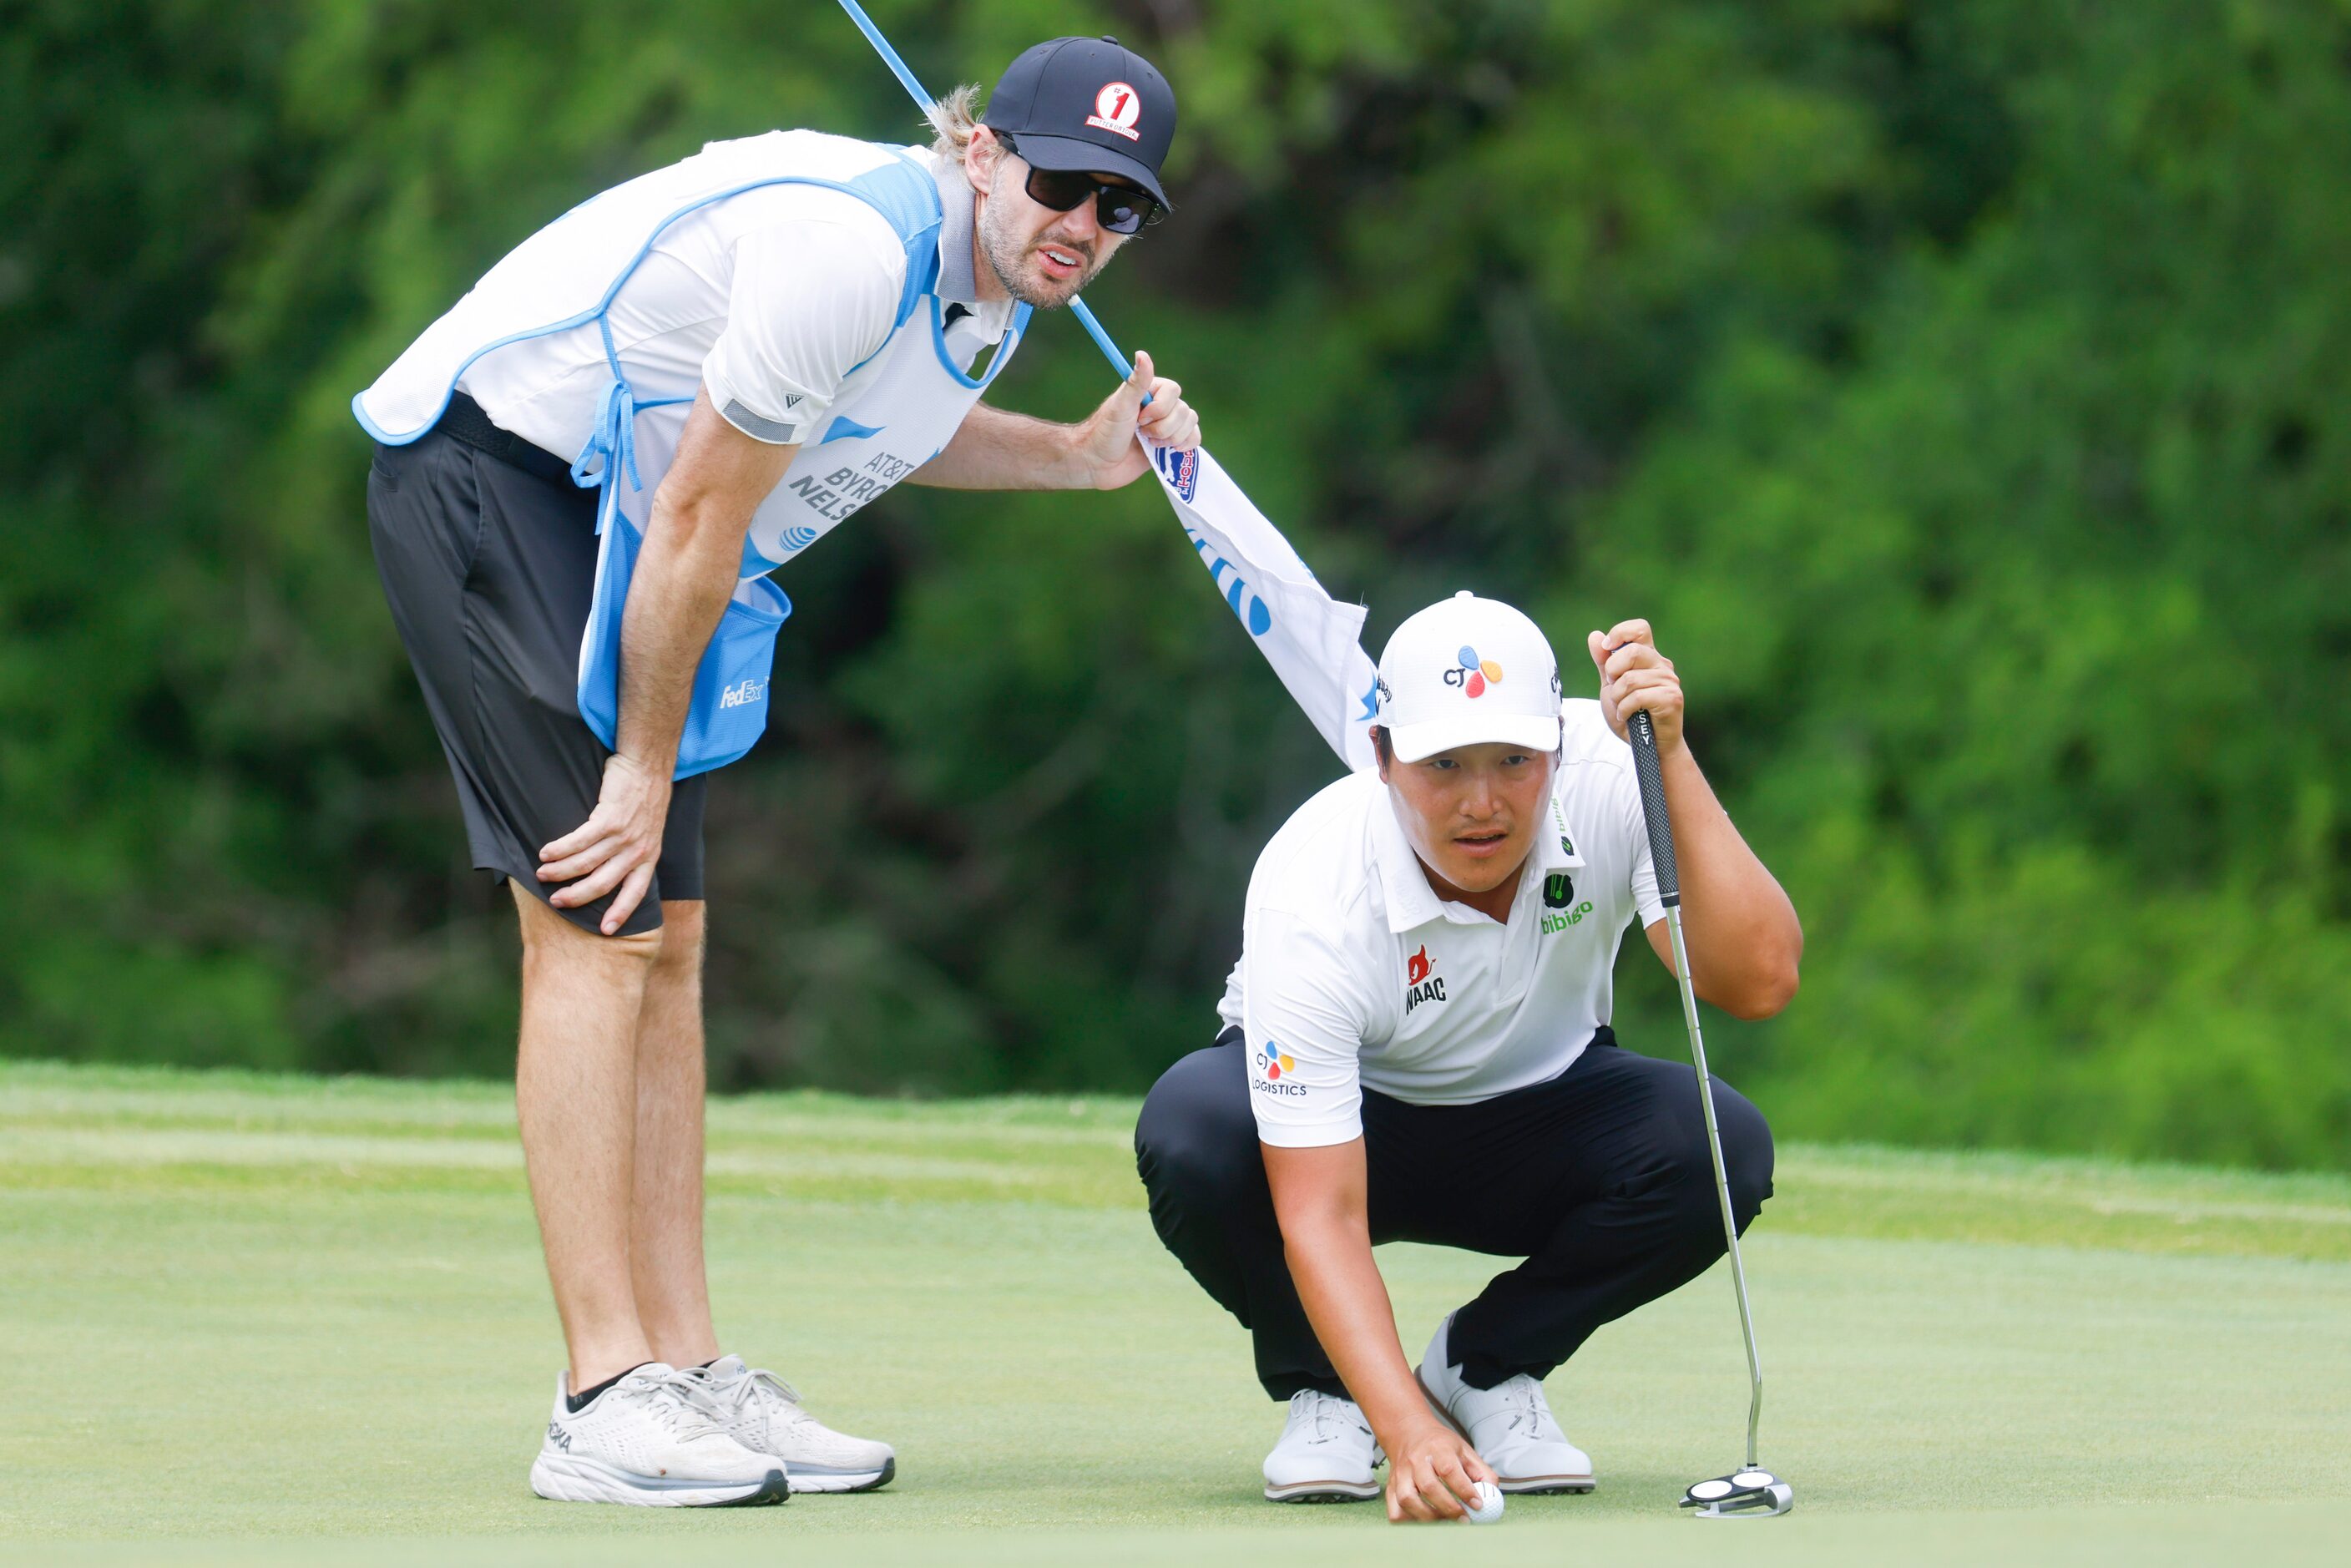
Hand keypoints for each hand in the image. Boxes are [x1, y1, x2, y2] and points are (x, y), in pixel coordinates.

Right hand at [536, 753, 672, 934]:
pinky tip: (545, 852)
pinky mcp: (610, 819)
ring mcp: (624, 835)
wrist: (648, 766)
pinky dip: (559, 849)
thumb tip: (608, 869)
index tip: (606, 931)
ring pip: (586, 863)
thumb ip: (632, 851)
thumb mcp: (648, 831)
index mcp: (649, 857)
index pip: (636, 893)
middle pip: (603, 884)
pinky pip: (579, 841)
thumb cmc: (644, 797)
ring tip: (542, 874)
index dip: (620, 913)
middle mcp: (637, 851)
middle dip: (577, 896)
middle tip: (556, 901)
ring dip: (560, 871)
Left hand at [1075, 350, 1198, 488]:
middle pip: (1184, 411)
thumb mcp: (1121, 405)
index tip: (1140, 419)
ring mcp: (1167, 425)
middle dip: (1164, 428)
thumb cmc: (1105, 433)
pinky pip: (1194, 439)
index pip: (1174, 391)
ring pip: (1190, 424)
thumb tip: (1142, 353)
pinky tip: (1167, 451)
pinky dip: (1185, 445)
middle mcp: (1160, 407)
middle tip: (1141, 433)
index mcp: (1149, 392)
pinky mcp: (1171, 444)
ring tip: (1149, 444)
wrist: (1099, 466)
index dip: (1161, 408)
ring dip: (1171, 438)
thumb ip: (1137, 382)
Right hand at [1383, 1417, 1495, 1522]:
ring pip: (1408, 1499)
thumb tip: (1493, 1495)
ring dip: (1428, 1516)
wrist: (1408, 1433)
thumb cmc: (1439, 1445)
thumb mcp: (1464, 1450)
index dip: (1465, 1490)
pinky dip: (1408, 1521)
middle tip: (1465, 1519)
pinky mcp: (1391, 1487)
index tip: (1479, 1505)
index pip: (1450, 1470)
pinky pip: (1395, 1510)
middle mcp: (1416, 1460)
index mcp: (1437, 1448)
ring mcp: (1400, 1475)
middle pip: (1429, 1487)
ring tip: (1445, 1521)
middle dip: (1449, 1508)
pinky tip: (1423, 1520)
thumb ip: (1481, 1472)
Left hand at [1588, 617, 1684, 755]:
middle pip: (1632, 651)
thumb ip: (1604, 663)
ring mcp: (1669, 681)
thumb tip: (1595, 636)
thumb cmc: (1631, 715)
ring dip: (1617, 697)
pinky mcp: (1672, 698)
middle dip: (1613, 671)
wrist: (1647, 746)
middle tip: (1614, 687)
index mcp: (1649, 657)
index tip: (1607, 649)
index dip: (1620, 633)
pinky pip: (1638, 696)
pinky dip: (1625, 709)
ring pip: (1631, 679)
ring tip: (1622, 707)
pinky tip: (1627, 716)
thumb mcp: (1610, 687)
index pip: (1640, 629)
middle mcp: (1662, 665)